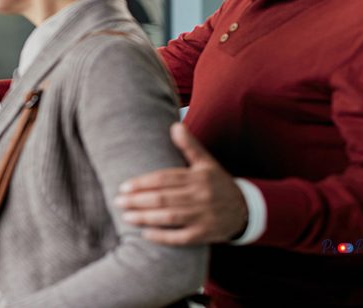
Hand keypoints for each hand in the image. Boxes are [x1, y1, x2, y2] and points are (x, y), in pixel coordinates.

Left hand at [114, 122, 247, 244]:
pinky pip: (180, 237)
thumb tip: (175, 125)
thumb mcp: (207, 163)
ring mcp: (203, 217)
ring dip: (145, 218)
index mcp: (198, 177)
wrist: (245, 210)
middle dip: (138, 200)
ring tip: (125, 216)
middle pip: (164, 198)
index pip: (165, 179)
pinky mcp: (204, 235)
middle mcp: (200, 196)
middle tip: (118, 201)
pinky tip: (145, 234)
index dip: (143, 183)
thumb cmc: (218, 183)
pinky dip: (162, 237)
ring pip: (169, 217)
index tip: (124, 186)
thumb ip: (189, 146)